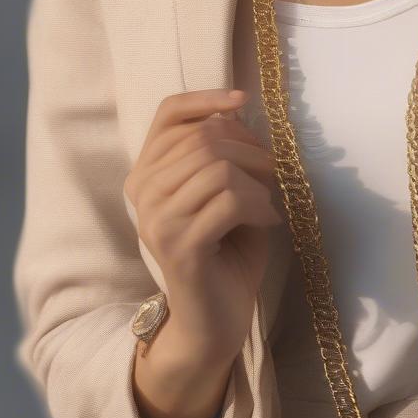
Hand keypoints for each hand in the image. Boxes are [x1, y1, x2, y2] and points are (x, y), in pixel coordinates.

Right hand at [124, 88, 282, 362]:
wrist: (215, 319)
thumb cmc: (226, 251)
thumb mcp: (224, 192)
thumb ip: (223, 154)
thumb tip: (236, 109)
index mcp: (147, 174)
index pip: (168, 114)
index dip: (207, 98)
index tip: (243, 101)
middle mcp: (142, 192)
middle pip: (203, 137)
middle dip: (251, 148)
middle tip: (275, 173)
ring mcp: (156, 220)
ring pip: (217, 166)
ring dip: (258, 181)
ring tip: (268, 203)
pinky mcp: (179, 245)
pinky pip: (228, 201)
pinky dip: (259, 206)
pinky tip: (268, 221)